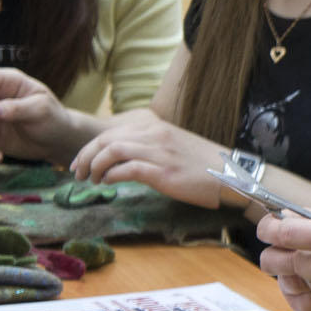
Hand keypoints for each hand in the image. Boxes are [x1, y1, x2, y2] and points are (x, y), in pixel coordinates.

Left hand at [71, 110, 226, 206]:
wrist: (233, 176)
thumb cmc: (207, 167)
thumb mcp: (175, 148)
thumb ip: (151, 147)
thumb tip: (126, 160)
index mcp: (156, 127)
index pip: (113, 131)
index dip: (91, 146)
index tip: (82, 161)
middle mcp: (155, 135)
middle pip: (106, 139)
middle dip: (86, 156)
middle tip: (77, 172)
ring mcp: (159, 152)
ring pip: (112, 151)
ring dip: (94, 166)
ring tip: (89, 180)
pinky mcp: (163, 172)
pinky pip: (127, 169)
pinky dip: (111, 176)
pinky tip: (107, 184)